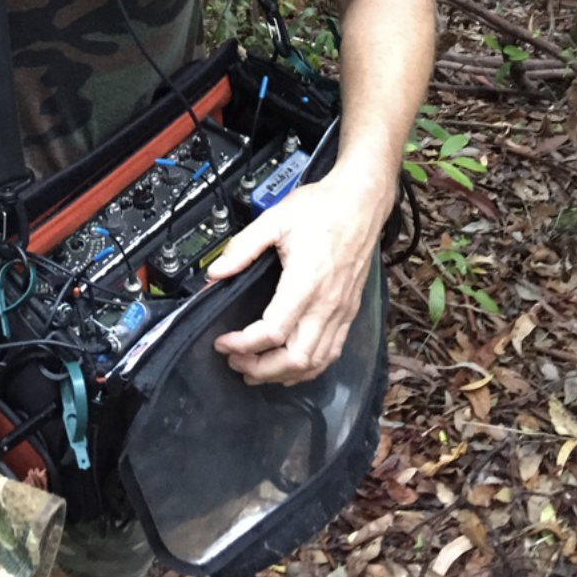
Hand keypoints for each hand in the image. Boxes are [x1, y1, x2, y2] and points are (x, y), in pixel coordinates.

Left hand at [206, 168, 387, 385]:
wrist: (361, 201)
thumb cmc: (323, 208)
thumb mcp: (275, 219)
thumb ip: (242, 247)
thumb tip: (215, 273)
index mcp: (307, 281)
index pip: (274, 331)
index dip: (244, 343)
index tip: (223, 342)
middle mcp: (327, 303)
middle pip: (296, 358)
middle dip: (261, 369)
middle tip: (235, 362)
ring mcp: (342, 310)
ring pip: (316, 362)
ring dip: (284, 374)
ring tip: (256, 370)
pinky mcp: (349, 311)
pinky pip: (332, 352)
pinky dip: (309, 368)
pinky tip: (290, 366)